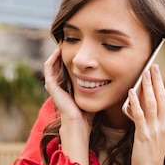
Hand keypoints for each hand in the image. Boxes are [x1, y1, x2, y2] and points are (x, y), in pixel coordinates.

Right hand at [44, 45, 91, 164]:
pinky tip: (60, 48)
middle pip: (60, 63)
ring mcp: (54, 85)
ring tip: (65, 39)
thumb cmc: (89, 113)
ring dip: (58, 51)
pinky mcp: (52, 87)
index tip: (82, 45)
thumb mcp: (95, 93)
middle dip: (66, 50)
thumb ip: (100, 85)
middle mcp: (60, 85)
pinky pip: (49, 68)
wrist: (79, 126)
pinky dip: (53, 57)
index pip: (69, 66)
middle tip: (72, 38)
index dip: (73, 55)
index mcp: (69, 86)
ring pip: (53, 63)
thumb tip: (114, 75)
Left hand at [128, 65, 164, 164]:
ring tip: (145, 73)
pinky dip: (135, 102)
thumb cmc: (152, 154)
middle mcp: (164, 125)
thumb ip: (158, 120)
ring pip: (152, 103)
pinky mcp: (143, 135)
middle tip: (155, 65)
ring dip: (148, 86)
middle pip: (162, 98)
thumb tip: (150, 105)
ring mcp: (155, 129)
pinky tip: (131, 92)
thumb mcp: (160, 135)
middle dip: (159, 80)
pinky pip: (139, 115)